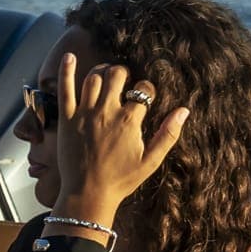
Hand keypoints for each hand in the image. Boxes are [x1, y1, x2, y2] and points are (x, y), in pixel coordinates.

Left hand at [46, 53, 190, 230]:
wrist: (88, 194)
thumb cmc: (121, 180)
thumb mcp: (151, 161)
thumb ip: (168, 134)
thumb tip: (184, 110)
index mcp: (130, 122)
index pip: (143, 90)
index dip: (147, 89)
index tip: (145, 96)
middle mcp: (107, 113)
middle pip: (117, 75)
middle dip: (123, 73)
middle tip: (124, 82)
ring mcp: (84, 114)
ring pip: (94, 77)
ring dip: (102, 71)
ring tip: (106, 75)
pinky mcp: (66, 119)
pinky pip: (65, 89)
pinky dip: (67, 71)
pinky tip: (69, 57)